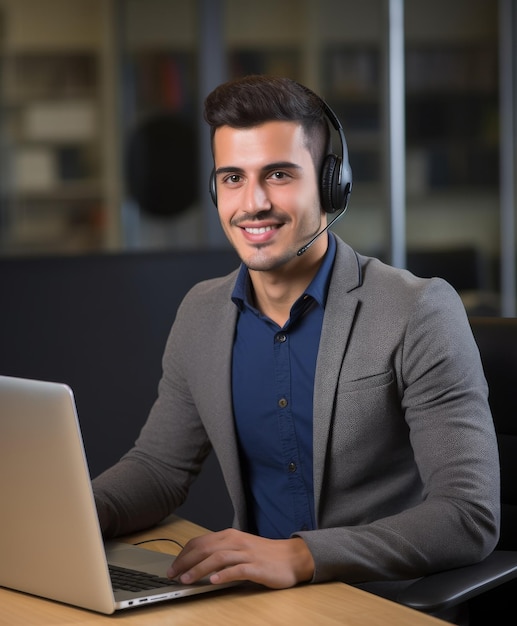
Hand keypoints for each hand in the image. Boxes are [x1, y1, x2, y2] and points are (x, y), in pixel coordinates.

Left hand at [167, 528, 314, 588]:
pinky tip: (213, 581)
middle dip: (186, 561)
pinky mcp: (257, 567)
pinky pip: (237, 569)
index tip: (173, 566)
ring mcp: (246, 554)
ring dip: (200, 569)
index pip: (200, 541)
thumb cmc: (264, 554)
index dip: (184, 553)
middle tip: (173, 574)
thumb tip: (197, 561)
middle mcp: (236, 542)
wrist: (291, 557)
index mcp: (230, 536)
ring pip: (218, 557)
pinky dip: (223, 574)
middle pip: (205, 548)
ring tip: (187, 579)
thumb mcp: (240, 547)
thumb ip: (221, 551)